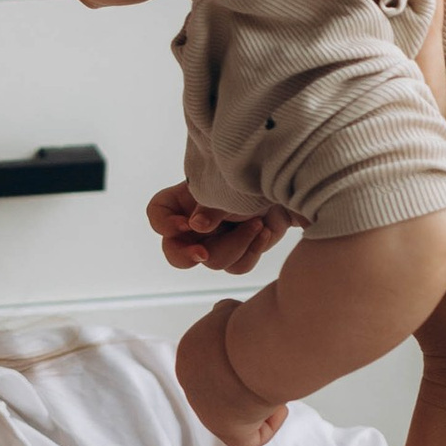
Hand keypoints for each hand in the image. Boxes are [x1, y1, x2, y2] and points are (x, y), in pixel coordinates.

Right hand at [148, 183, 293, 279]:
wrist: (287, 185)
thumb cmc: (251, 178)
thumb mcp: (226, 186)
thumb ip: (209, 206)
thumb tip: (196, 226)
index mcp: (184, 201)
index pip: (158, 214)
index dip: (165, 224)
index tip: (186, 225)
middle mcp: (195, 225)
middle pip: (174, 252)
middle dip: (187, 256)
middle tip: (203, 254)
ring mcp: (216, 242)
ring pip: (213, 262)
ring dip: (236, 244)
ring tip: (256, 224)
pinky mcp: (238, 254)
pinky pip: (237, 267)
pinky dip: (252, 251)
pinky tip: (265, 232)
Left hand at [176, 301, 288, 445]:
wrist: (256, 349)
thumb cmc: (248, 328)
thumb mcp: (230, 311)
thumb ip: (224, 314)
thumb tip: (224, 312)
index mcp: (188, 354)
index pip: (214, 365)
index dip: (241, 360)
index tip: (259, 351)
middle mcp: (191, 384)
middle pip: (227, 390)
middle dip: (250, 380)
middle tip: (270, 367)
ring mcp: (206, 411)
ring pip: (240, 413)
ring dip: (259, 400)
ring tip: (272, 383)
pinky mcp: (226, 432)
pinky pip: (250, 438)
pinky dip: (269, 423)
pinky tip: (275, 405)